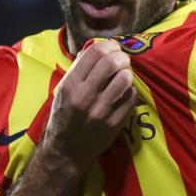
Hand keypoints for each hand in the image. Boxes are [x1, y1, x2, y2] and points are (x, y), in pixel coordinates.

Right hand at [43, 40, 138, 169]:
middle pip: (112, 63)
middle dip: (121, 57)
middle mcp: (85, 96)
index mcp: (71, 85)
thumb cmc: (64, 117)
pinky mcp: (115, 122)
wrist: (66, 150)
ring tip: (123, 76)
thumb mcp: (63, 91)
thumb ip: (78, 70)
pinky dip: (131, 91)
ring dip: (127, 73)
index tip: (112, 48)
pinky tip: (124, 94)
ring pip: (125, 79)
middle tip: (122, 60)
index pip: (94, 53)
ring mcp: (102, 110)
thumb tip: (96, 49)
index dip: (108, 46)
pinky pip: (132, 97)